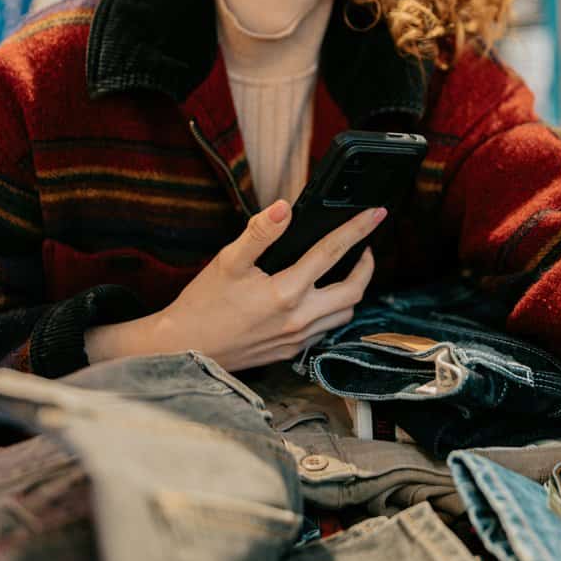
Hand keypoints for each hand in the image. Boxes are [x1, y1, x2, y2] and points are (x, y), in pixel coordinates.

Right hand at [151, 199, 384, 371]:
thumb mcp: (227, 261)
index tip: (375, 215)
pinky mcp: (291, 352)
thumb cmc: (203, 305)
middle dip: (366, 265)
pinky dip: (334, 311)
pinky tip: (322, 298)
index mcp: (286, 292)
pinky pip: (326, 330)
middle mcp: (299, 319)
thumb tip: (284, 208)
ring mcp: (297, 339)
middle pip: (354, 290)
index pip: (332, 253)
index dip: (357, 230)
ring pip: (344, 314)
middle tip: (365, 246)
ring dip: (353, 291)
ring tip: (346, 270)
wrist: (185, 349)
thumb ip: (259, 233)